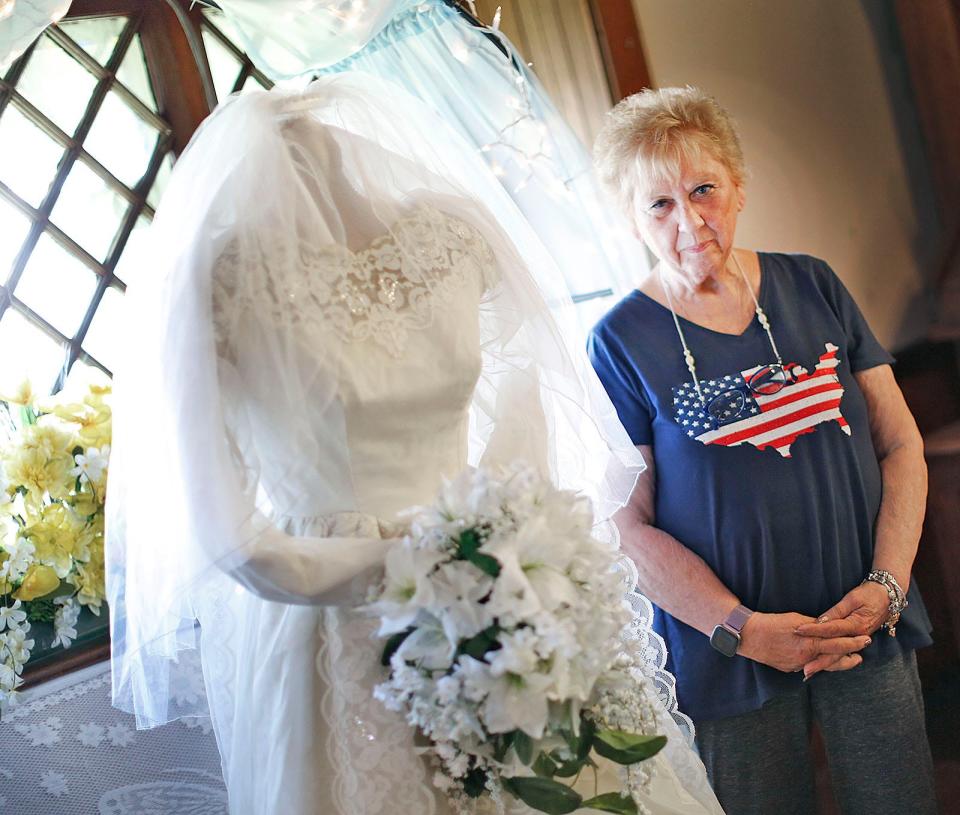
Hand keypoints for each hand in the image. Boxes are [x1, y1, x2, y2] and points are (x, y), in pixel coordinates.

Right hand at [737, 611, 871, 673]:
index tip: (865, 639)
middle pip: (835, 658)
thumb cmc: (771, 623)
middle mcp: (807, 657)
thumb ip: (814, 625)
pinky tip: (820, 660)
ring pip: (823, 665)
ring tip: (848, 659)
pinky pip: (808, 666)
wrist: (749, 635)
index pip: (838, 643)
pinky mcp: (789, 668)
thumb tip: (826, 627)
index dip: (853, 641)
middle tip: (862, 654)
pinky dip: (817, 662)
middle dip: (850, 655)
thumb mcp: (795, 619)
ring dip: (836, 662)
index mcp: (810, 643)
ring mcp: (798, 665)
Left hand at [794, 582, 888, 678]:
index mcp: (856, 625)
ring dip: (824, 663)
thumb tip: (821, 621)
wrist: (889, 597)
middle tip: (804, 669)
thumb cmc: (869, 594)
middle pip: (836, 651)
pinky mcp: (857, 639)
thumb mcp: (852, 599)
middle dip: (819, 660)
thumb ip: (837, 611)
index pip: (831, 630)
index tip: (798, 630)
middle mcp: (858, 637)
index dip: (814, 630)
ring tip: (809, 671)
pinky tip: (820, 664)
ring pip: (839, 655)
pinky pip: (843, 652)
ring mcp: (858, 640)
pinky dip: (832, 659)